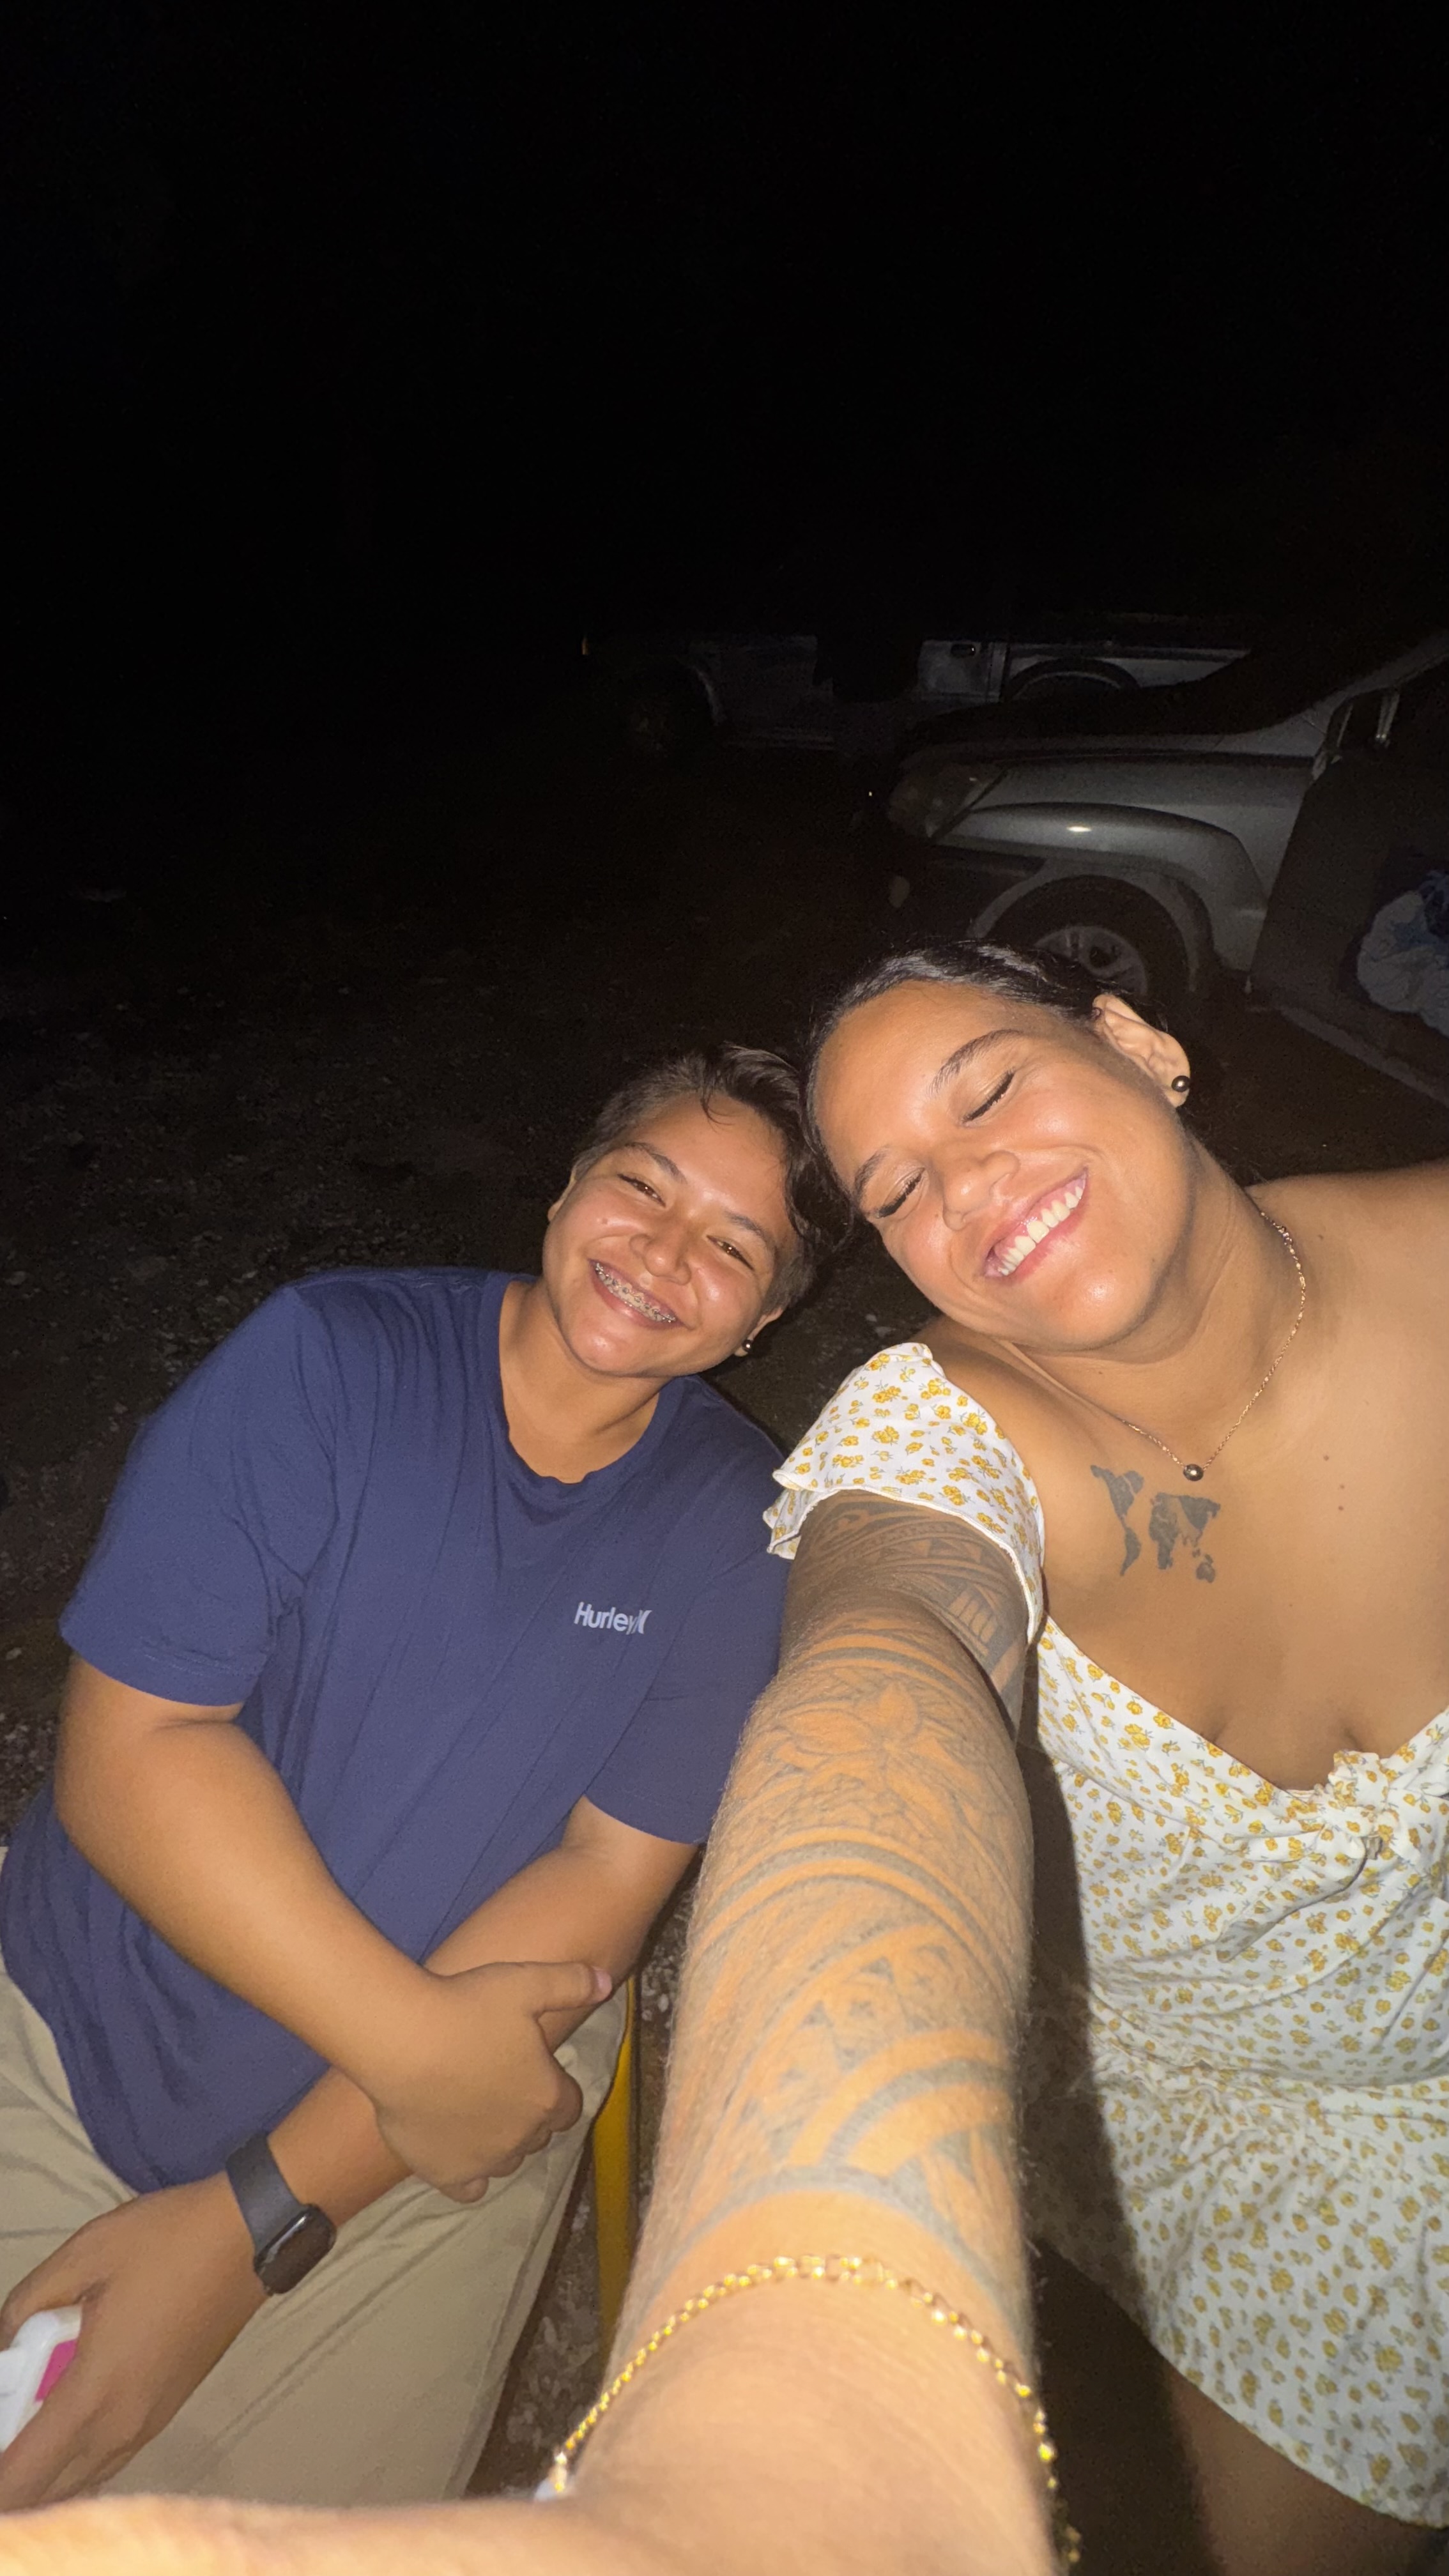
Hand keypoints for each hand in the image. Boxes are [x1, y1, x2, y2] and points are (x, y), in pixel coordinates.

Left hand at [0, 2176, 264, 2509]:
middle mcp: (122, 2425)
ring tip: (24, 2423)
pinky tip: (62, 2418)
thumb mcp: (82, 2255)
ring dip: (44, 2469)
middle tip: (8, 2423)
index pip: (23, 2474)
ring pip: (81, 2480)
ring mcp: (149, 2423)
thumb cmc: (166, 2241)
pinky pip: (106, 2459)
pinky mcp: (166, 2411)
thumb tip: (6, 2341)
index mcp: (95, 2392)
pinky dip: (74, 2458)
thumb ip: (26, 2305)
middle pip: (50, 2492)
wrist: (248, 2236)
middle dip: (14, 2478)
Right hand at [364, 1957, 611, 2201]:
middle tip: (499, 2084)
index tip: (535, 2070)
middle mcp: (523, 2136)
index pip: (568, 2105)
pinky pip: (471, 2189)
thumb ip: (570, 1983)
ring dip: (501, 2142)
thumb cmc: (468, 2008)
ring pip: (507, 2161)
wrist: (404, 2042)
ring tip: (477, 2114)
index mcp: (547, 2095)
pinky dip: (469, 2175)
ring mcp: (485, 2160)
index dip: (554, 2088)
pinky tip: (456, 2152)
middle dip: (527, 2114)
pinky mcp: (447, 2174)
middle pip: (537, 2133)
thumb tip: (606, 1982)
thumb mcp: (526, 1982)